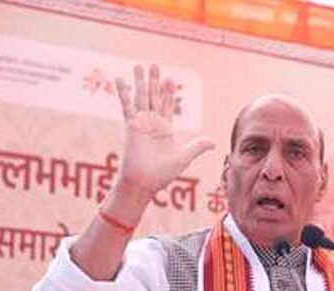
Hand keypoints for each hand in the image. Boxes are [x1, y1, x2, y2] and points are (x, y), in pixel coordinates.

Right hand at [114, 64, 214, 197]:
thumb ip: (197, 147)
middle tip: (154, 65)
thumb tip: (213, 143)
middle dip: (154, 81)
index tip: (169, 78)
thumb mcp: (184, 157)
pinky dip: (123, 92)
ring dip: (141, 81)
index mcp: (164, 130)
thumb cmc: (162, 175)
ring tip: (139, 65)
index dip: (167, 92)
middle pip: (153, 97)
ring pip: (141, 97)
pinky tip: (119, 79)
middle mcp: (152, 123)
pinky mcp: (132, 125)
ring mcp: (141, 123)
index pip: (166, 106)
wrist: (144, 183)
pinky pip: (127, 105)